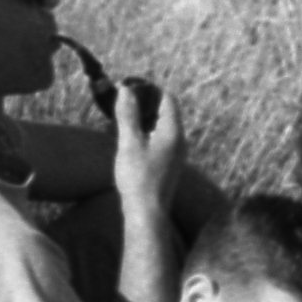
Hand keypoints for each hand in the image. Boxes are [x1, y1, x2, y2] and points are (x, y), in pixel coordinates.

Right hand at [110, 72, 185, 198]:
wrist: (147, 214)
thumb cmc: (138, 178)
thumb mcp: (129, 142)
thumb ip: (128, 115)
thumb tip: (125, 89)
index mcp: (173, 131)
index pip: (167, 99)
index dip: (148, 89)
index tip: (127, 88)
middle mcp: (179, 141)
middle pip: (165, 112)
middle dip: (145, 104)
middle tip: (122, 101)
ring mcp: (176, 154)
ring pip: (162, 127)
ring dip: (144, 120)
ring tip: (123, 120)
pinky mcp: (169, 166)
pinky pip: (160, 140)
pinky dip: (146, 134)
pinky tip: (131, 141)